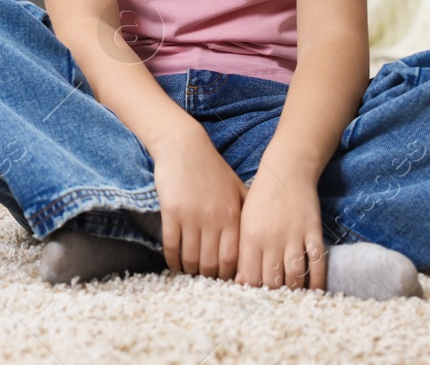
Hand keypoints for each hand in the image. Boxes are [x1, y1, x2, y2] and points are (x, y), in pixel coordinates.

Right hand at [148, 124, 248, 279]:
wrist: (184, 146)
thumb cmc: (212, 168)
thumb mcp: (236, 188)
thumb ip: (246, 212)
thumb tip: (257, 238)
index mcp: (233, 216)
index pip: (233, 259)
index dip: (228, 276)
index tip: (224, 282)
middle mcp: (215, 220)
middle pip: (212, 263)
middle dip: (208, 278)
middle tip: (205, 282)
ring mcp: (192, 217)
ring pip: (191, 258)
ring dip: (190, 271)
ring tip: (189, 274)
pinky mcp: (172, 212)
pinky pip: (172, 245)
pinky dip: (172, 260)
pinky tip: (173, 265)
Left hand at [233, 165, 326, 290]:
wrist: (287, 170)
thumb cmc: (261, 197)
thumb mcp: (245, 220)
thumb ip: (242, 250)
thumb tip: (240, 282)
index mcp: (249, 236)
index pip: (249, 277)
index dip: (252, 292)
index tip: (255, 299)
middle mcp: (271, 238)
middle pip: (272, 281)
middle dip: (273, 296)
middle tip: (275, 303)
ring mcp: (294, 235)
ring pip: (295, 276)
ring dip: (294, 291)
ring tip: (292, 298)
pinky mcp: (313, 232)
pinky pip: (317, 262)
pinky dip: (317, 280)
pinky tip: (315, 290)